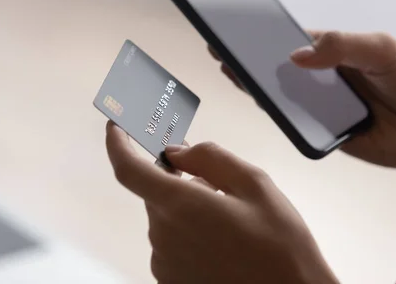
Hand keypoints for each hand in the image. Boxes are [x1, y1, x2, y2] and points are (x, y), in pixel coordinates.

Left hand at [105, 122, 337, 283]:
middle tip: (216, 187)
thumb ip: (211, 158)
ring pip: (166, 219)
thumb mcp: (255, 185)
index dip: (117, 144)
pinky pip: (172, 246)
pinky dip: (190, 236)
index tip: (116, 127)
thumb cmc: (279, 246)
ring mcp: (165, 264)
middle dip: (179, 182)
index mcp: (180, 206)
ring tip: (232, 225)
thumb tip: (178, 151)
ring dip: (188, 212)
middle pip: (156, 194)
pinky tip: (224, 245)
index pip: (129, 169)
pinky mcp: (171, 282)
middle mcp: (163, 236)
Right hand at [210, 32, 395, 203]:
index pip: (295, 40)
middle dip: (251, 57)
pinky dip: (274, 110)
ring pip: (281, 93)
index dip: (268, 33)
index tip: (241, 25)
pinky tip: (257, 97)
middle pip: (280, 66)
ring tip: (230, 68)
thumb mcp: (383, 50)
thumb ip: (343, 46)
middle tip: (222, 46)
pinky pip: (293, 120)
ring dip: (255, 82)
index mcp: (337, 53)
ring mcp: (319, 106)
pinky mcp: (320, 131)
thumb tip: (297, 55)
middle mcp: (323, 78)